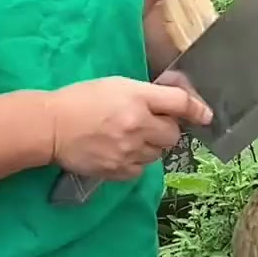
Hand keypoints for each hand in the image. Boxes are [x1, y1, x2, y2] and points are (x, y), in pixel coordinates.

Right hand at [50, 77, 211, 181]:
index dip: (196, 109)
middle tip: (146, 124)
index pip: (179, 103)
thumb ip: (145, 95)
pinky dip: (136, 162)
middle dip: (164, 130)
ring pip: (158, 153)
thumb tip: (171, 107)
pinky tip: (119, 152)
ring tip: (128, 138)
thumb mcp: (116, 85)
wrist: (52, 126)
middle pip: (172, 134)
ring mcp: (129, 150)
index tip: (205, 116)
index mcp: (137, 97)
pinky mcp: (119, 170)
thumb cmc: (82, 99)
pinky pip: (142, 169)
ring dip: (150, 146)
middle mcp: (138, 124)